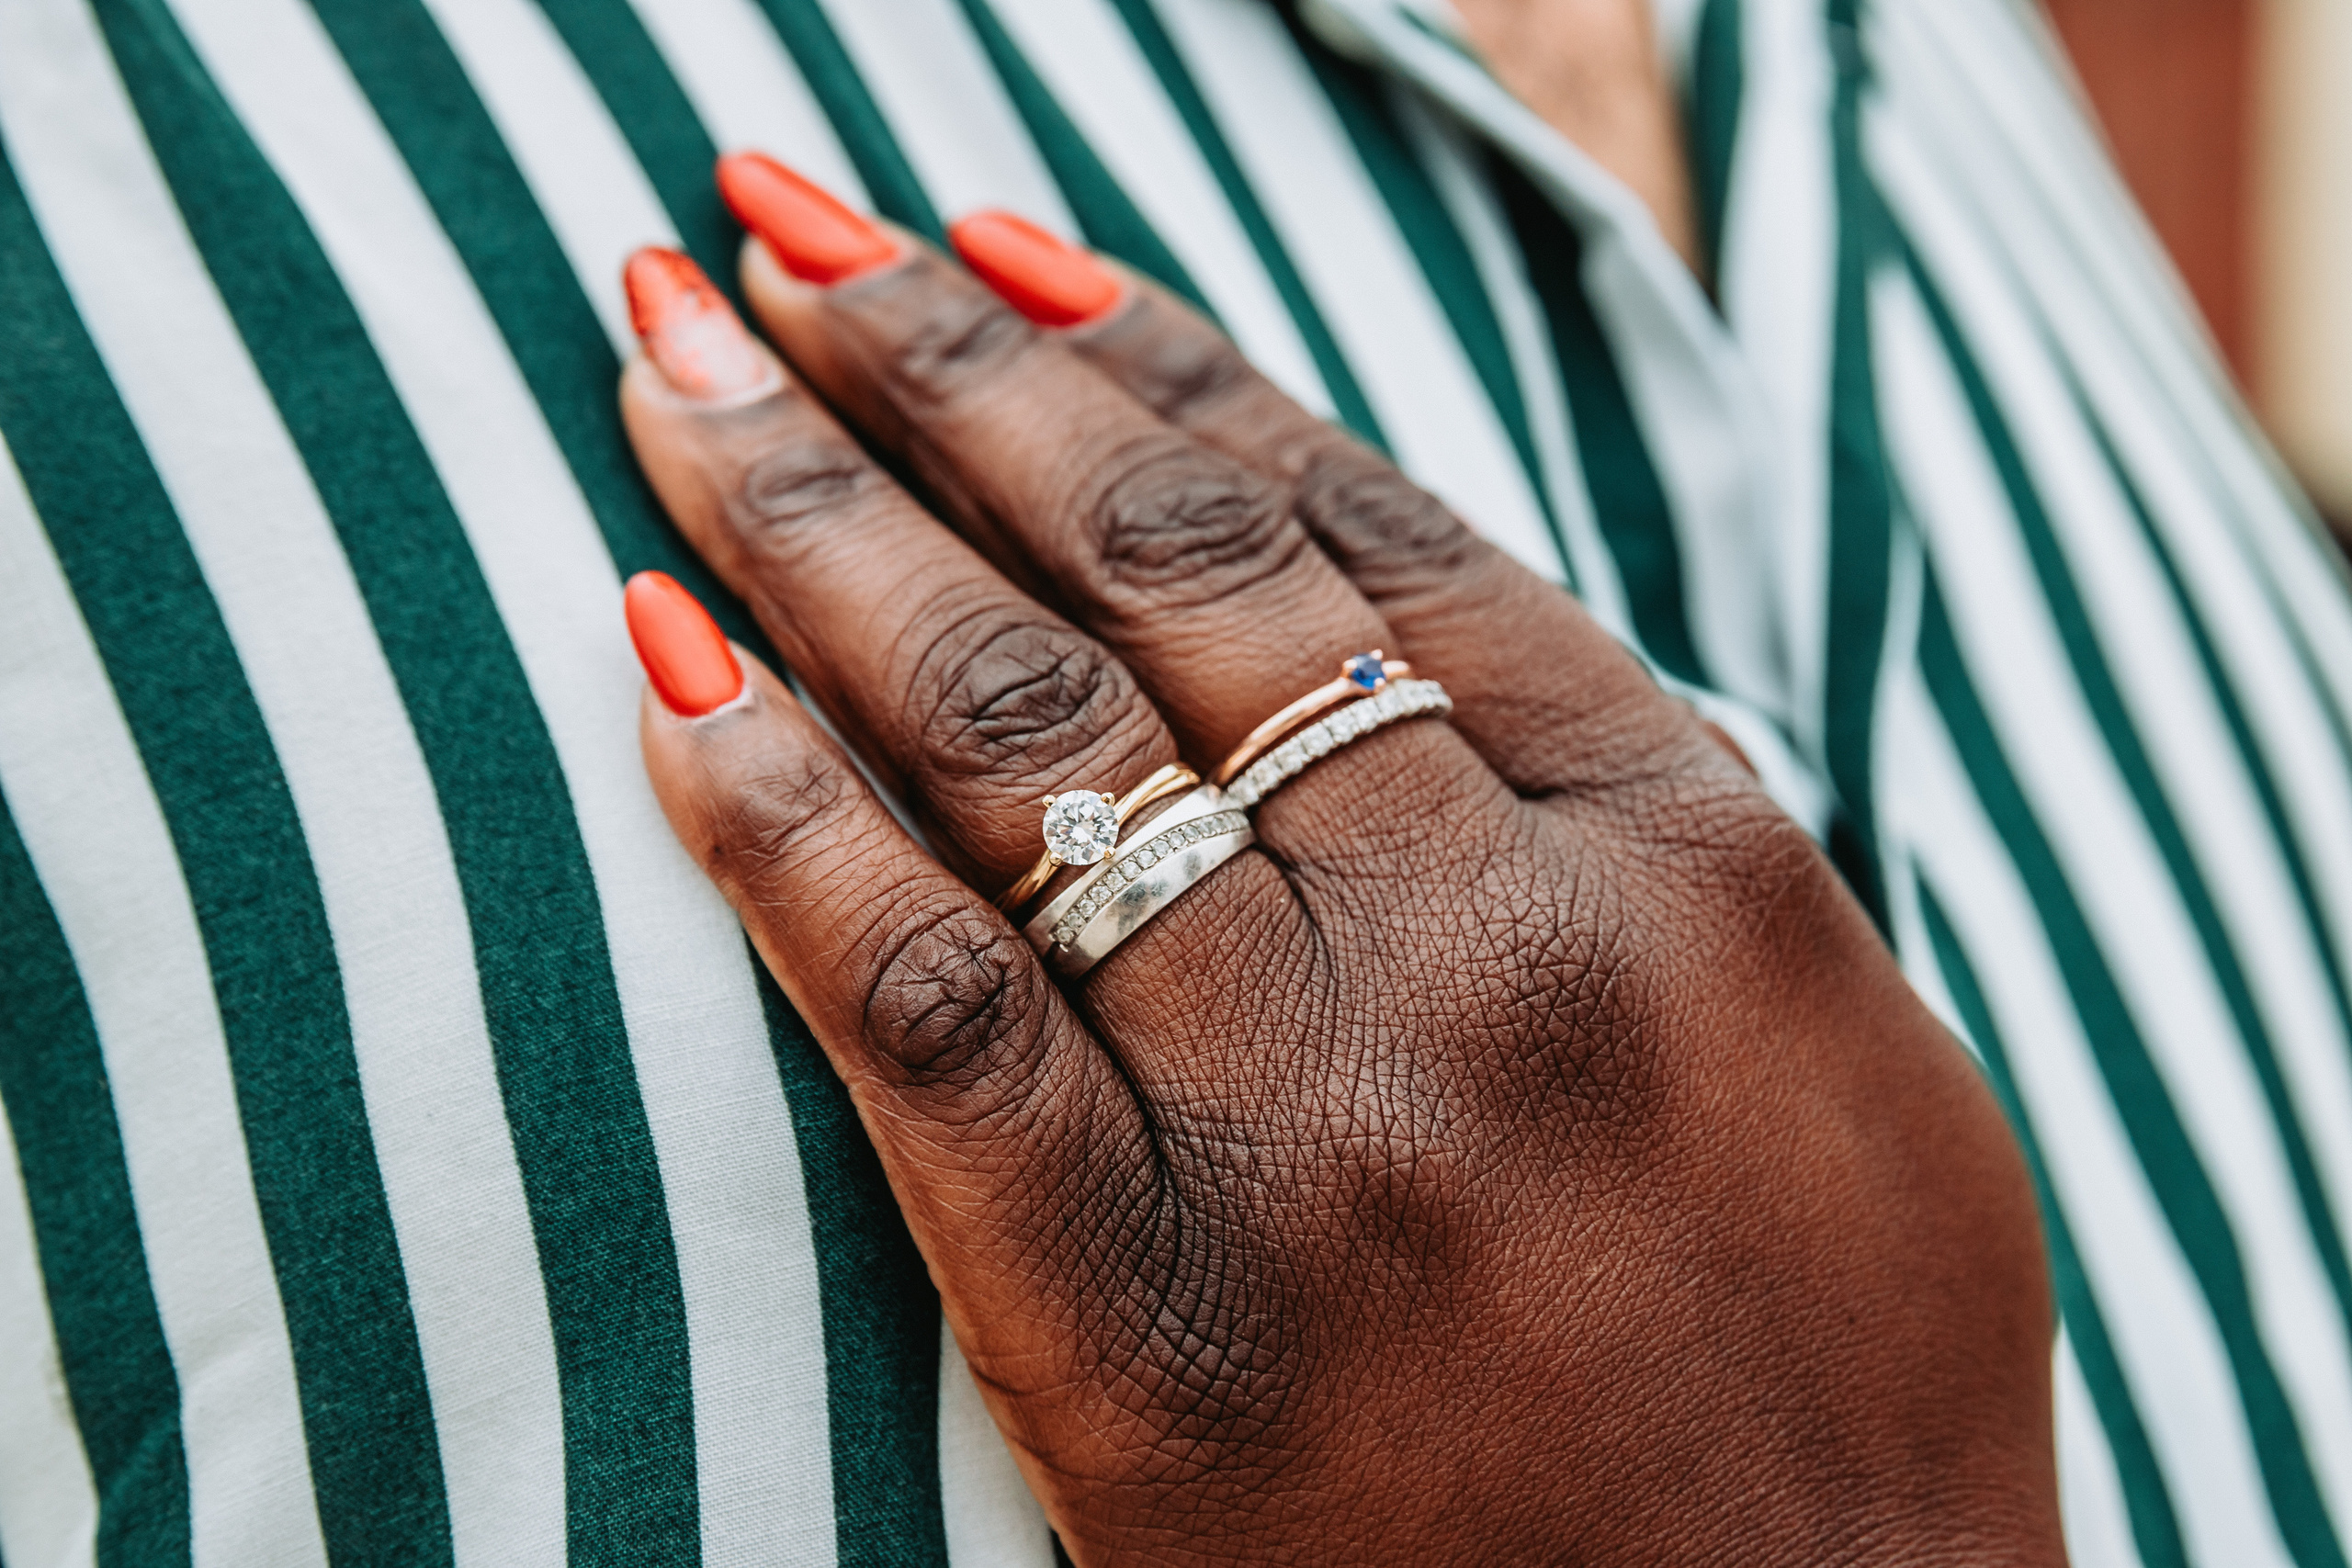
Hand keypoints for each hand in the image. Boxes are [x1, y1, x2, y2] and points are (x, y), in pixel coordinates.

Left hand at [615, 163, 2062, 1564]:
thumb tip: (1432, 617)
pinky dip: (781, 827)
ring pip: (1023, 740)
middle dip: (936, 374)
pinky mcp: (1151, 1319)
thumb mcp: (1830, 1033)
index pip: (1359, 524)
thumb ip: (1654, 813)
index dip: (1153, 355)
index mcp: (1685, 853)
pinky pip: (929, 1018)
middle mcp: (1501, 942)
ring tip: (674, 371)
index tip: (991, 247)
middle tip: (771, 240)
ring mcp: (1325, 1119)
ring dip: (822, 519)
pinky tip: (662, 667)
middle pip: (1159, 573)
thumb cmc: (1844, 1383)